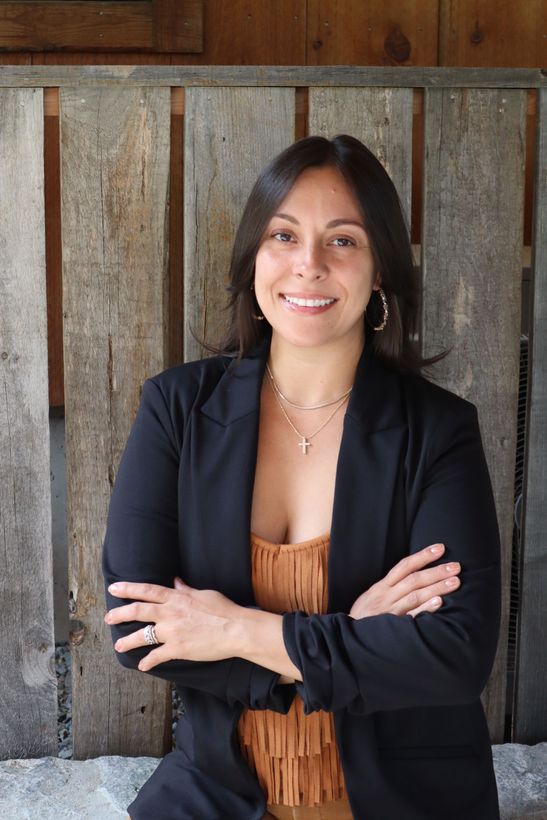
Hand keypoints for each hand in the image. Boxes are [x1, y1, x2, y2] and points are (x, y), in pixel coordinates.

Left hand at [104, 577, 243, 670]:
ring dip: (128, 640)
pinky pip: (157, 656)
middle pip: (138, 611)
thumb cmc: (224, 610)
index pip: (147, 590)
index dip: (128, 588)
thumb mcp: (204, 594)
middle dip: (120, 614)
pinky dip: (148, 661)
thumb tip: (176, 582)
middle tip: (108, 617)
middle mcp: (170, 613)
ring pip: (142, 635)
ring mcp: (172, 631)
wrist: (236, 629)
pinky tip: (142, 665)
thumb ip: (186, 590)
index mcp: (176, 598)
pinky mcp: (177, 648)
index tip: (114, 588)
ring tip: (118, 645)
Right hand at [349, 543, 459, 618]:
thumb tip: (413, 575)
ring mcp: (390, 611)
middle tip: (457, 566)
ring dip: (436, 587)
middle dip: (436, 572)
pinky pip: (411, 616)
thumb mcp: (372, 597)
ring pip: (415, 595)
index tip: (441, 548)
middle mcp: (386, 596)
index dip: (422, 556)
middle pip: (414, 580)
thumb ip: (390, 587)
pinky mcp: (393, 627)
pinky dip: (425, 609)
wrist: (348, 638)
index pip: (404, 566)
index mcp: (382, 587)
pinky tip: (439, 603)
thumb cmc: (364, 617)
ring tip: (455, 582)